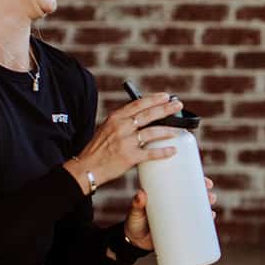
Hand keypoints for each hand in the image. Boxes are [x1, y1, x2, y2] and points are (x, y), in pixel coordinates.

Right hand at [66, 93, 183, 192]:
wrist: (87, 168)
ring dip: (168, 130)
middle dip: (166, 109)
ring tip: (178, 130)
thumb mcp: (107, 128)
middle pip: (148, 114)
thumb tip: (141, 116)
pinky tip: (172, 150)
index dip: (154, 99)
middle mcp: (121, 127)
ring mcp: (126, 141)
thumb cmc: (97, 149)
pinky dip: (163, 151)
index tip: (166, 96)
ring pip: (152, 132)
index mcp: (115, 118)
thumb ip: (122, 121)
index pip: (138, 104)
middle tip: (178, 105)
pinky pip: (151, 153)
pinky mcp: (130, 156)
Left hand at [124, 177, 216, 249]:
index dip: (198, 182)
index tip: (206, 182)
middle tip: (211, 197)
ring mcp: (179, 218)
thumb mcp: (135, 212)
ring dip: (208, 209)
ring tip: (211, 210)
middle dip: (206, 195)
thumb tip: (141, 194)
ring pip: (197, 211)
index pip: (185, 185)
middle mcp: (175, 205)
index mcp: (167, 196)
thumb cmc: (134, 223)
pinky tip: (211, 220)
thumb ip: (137, 204)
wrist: (133, 242)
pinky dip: (204, 224)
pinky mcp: (180, 231)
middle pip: (195, 197)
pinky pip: (195, 227)